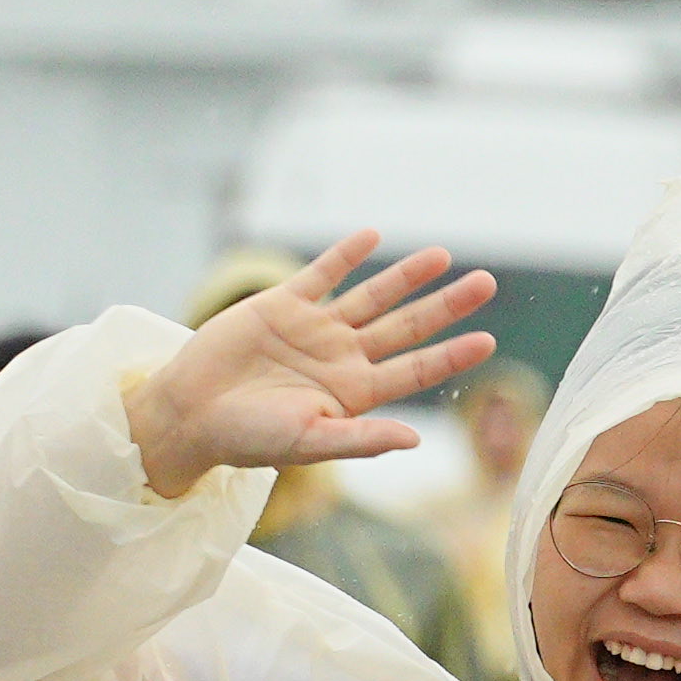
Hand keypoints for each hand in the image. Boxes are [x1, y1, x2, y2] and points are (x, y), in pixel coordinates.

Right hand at [128, 233, 498, 496]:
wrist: (191, 413)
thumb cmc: (248, 439)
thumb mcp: (309, 443)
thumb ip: (362, 439)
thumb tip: (415, 440)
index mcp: (355, 393)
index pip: (416, 369)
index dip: (452, 354)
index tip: (489, 339)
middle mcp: (342, 358)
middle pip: (406, 326)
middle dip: (446, 305)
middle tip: (486, 283)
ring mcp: (315, 329)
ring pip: (372, 296)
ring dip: (406, 276)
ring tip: (443, 256)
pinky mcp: (282, 305)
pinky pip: (321, 273)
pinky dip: (346, 254)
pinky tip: (372, 237)